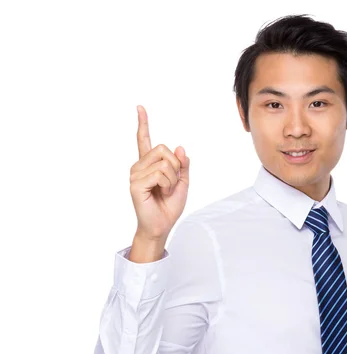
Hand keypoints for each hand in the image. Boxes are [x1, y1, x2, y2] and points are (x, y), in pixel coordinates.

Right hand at [129, 105, 190, 240]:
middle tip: (171, 184)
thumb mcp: (183, 182)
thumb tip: (179, 147)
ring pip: (165, 162)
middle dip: (176, 167)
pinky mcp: (135, 183)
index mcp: (149, 164)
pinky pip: (160, 173)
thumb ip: (182, 165)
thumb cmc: (169, 206)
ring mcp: (135, 174)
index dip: (143, 123)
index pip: (144, 140)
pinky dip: (167, 184)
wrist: (162, 225)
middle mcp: (139, 166)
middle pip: (164, 149)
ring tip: (165, 190)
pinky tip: (161, 193)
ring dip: (173, 178)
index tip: (140, 107)